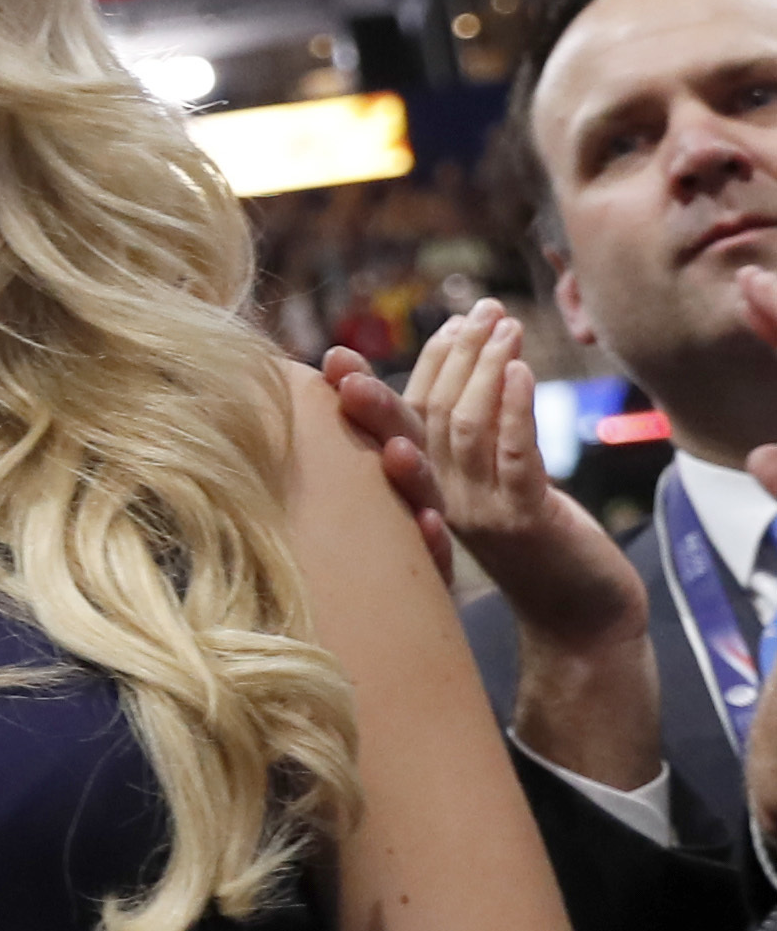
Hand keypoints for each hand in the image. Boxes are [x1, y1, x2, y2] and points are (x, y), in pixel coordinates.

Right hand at [342, 304, 649, 655]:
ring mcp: (481, 513)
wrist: (581, 618)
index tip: (349, 349)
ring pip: (466, 427)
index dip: (373, 384)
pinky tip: (520, 370)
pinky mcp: (527, 521)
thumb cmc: (541, 546)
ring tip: (505, 324)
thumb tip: (460, 376)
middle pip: (427, 417)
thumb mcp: (493, 492)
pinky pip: (514, 456)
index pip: (394, 428)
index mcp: (423, 496)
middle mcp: (440, 504)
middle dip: (447, 357)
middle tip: (472, 312)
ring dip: (484, 368)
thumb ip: (468, 447)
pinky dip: (513, 408)